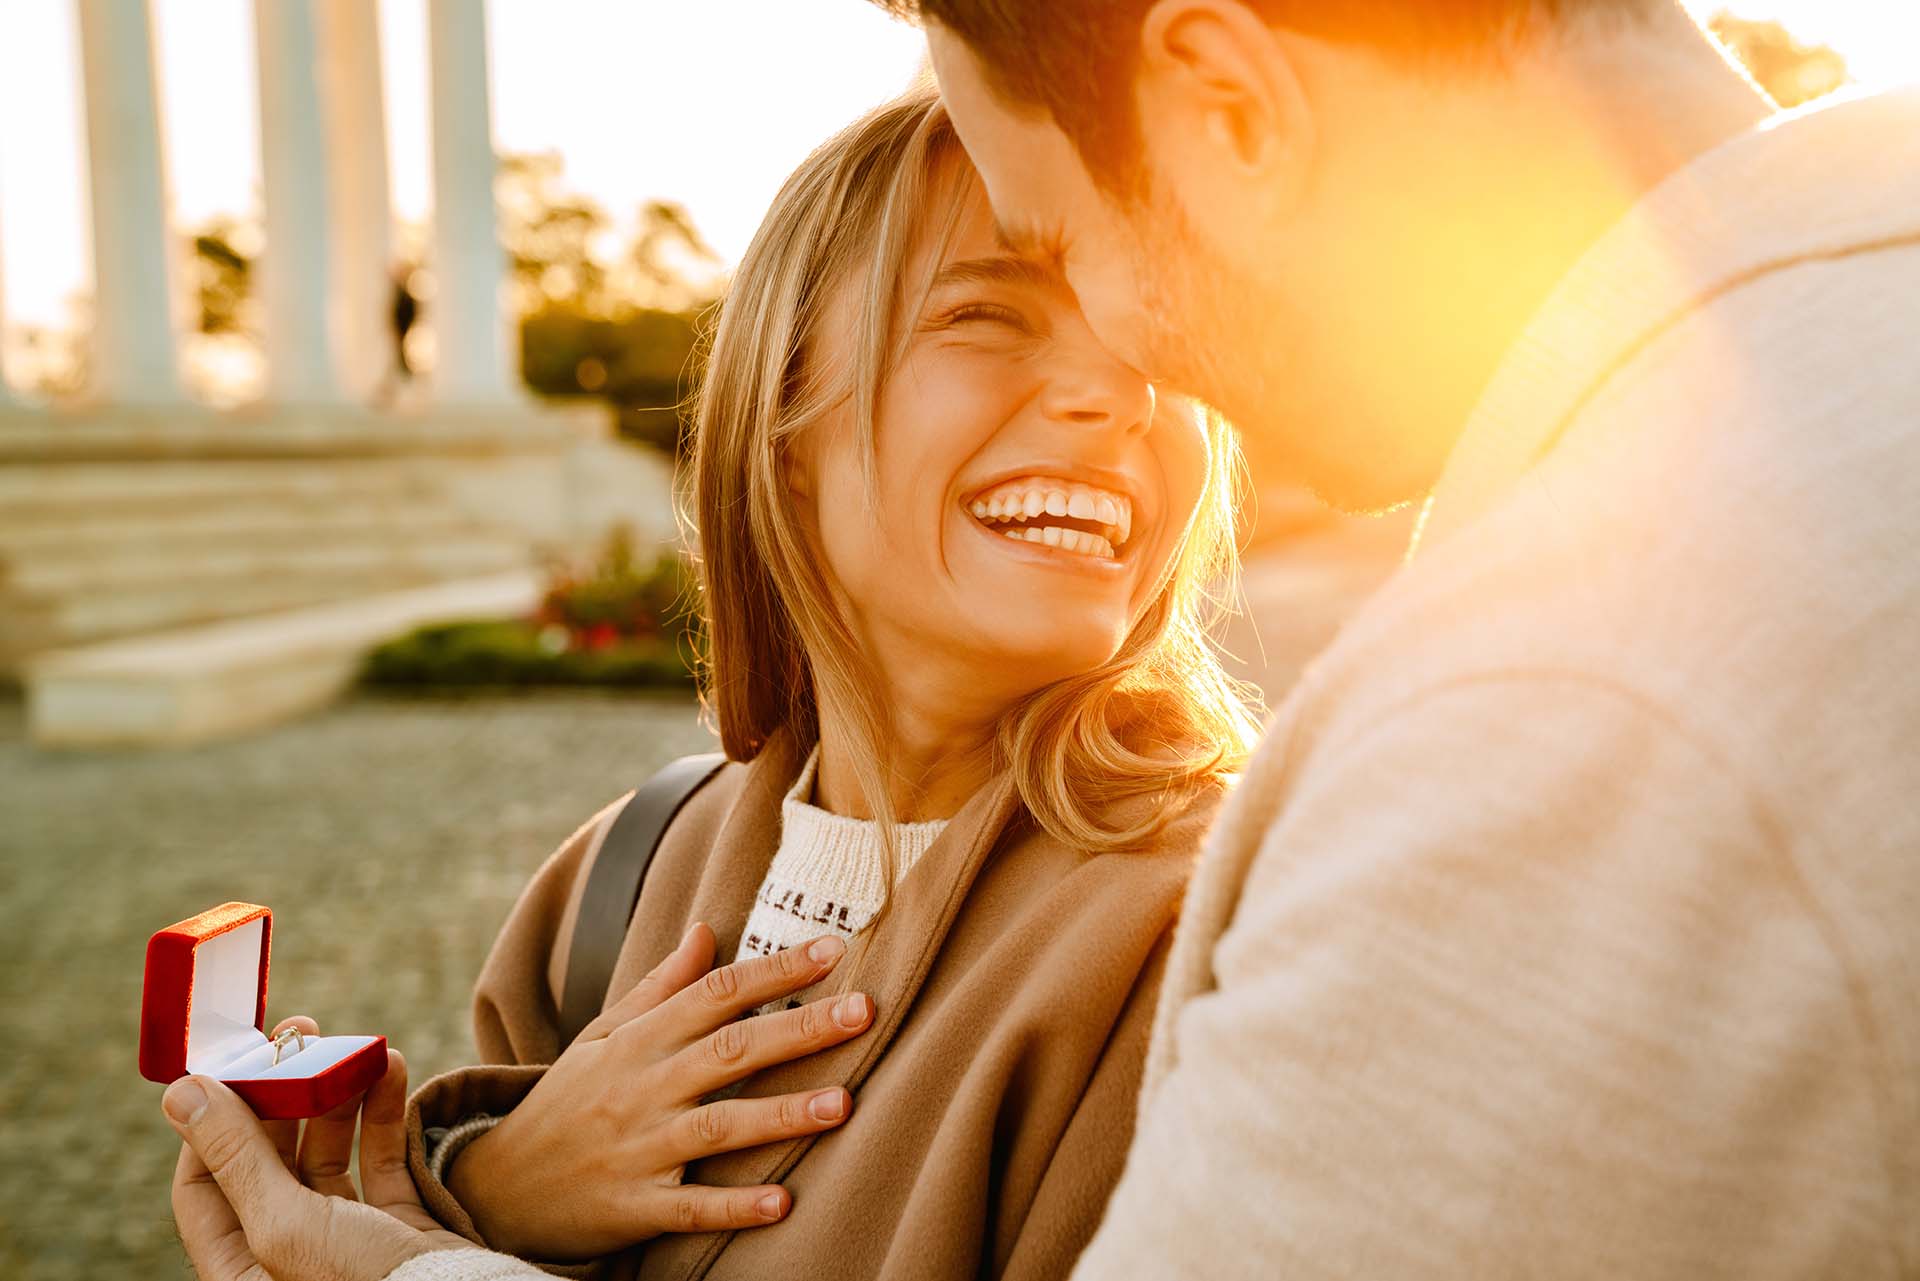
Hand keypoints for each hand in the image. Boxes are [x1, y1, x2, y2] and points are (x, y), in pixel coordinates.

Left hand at [166, 1020, 473, 1280]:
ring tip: (352, 1049)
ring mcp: (343, 1238)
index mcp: (241, 1269)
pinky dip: (384, 1112)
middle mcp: (285, 1253)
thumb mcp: (287, 1223)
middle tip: (300, 1035)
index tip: (233, 1062)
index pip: (203, 1186)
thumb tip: (181, 1091)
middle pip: (267, 1161)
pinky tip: (390, 1070)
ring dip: (338, 1094)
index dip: (212, 1122)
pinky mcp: (395, 1224)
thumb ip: (236, 1156)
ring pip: (326, 1153)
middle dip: (282, 1094)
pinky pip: (381, 1159)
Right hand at [449, 923, 873, 1260]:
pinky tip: (781, 1202)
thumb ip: (659, 988)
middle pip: (729, 1051)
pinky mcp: (634, 1207)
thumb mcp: (601, 1036)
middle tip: (864, 1010)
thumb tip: (705, 931)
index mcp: (639, 1040)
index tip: (833, 950)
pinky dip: (734, 1207)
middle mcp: (641, 1088)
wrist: (494, 1187)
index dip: (774, 970)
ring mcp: (638, 1149)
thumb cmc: (564, 1103)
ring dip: (780, 1114)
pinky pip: (690, 1208)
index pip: (715, 993)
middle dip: (799, 1028)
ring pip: (717, 1126)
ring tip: (841, 1104)